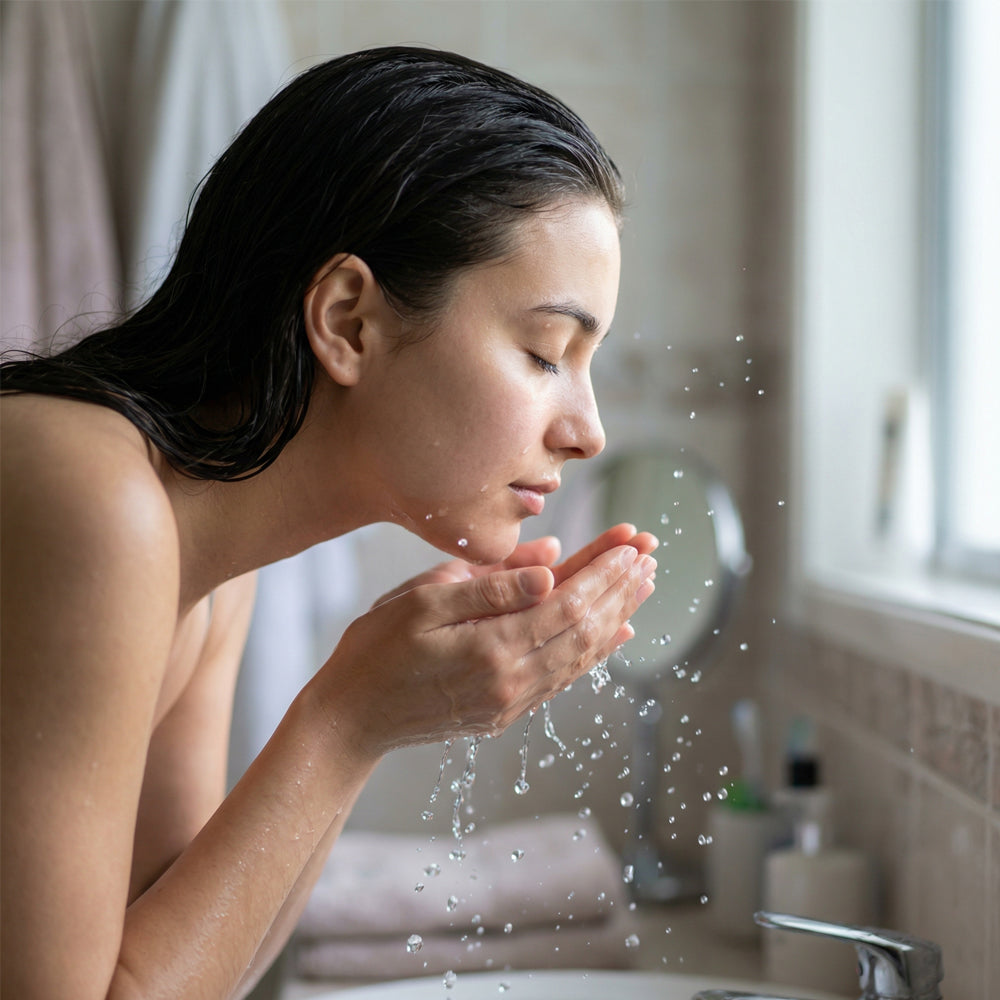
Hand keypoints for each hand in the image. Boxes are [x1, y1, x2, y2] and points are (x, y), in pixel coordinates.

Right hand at [319, 530, 656, 757]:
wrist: (350, 719)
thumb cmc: (375, 650)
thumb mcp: (423, 601)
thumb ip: (492, 584)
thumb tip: (552, 563)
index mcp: (491, 647)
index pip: (566, 603)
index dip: (602, 572)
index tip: (631, 543)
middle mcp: (510, 681)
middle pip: (584, 630)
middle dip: (620, 589)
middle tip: (650, 555)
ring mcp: (510, 702)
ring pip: (580, 656)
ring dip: (616, 618)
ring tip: (643, 586)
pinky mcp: (504, 712)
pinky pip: (563, 678)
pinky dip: (594, 652)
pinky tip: (614, 634)